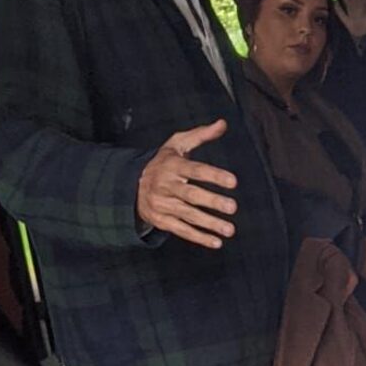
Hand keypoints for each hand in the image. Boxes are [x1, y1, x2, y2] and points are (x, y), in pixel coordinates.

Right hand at [138, 119, 236, 248]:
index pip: (195, 170)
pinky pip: (181, 230)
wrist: (132, 185)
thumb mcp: (177, 144)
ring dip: (210, 223)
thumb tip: (223, 123)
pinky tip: (216, 242)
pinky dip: (199, 238)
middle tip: (233, 207)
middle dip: (212, 201)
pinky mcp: (161, 220)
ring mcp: (162, 204)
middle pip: (191, 195)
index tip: (233, 182)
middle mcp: (166, 185)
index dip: (214, 175)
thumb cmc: (164, 162)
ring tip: (230, 230)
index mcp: (172, 165)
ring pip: (188, 215)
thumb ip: (200, 135)